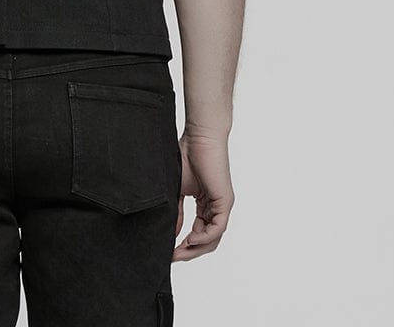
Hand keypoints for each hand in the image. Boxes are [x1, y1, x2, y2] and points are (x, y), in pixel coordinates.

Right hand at [172, 130, 234, 260]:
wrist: (199, 136)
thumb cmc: (187, 154)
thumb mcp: (178, 190)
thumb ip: (178, 212)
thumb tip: (174, 233)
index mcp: (205, 204)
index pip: (199, 232)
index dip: (185, 245)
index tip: (168, 251)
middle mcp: (216, 207)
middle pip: (207, 240)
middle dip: (190, 251)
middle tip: (172, 257)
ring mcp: (222, 205)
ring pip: (213, 238)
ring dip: (196, 248)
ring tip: (178, 252)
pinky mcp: (225, 201)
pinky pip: (217, 228)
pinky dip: (204, 237)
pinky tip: (190, 240)